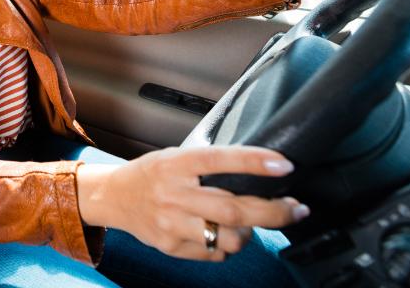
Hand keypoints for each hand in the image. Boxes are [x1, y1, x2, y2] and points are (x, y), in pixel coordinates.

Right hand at [77, 146, 308, 260]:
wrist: (113, 197)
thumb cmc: (150, 174)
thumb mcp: (175, 157)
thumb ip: (208, 163)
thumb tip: (256, 168)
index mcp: (176, 164)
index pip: (220, 160)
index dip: (254, 162)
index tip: (284, 165)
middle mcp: (173, 194)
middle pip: (233, 209)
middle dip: (273, 211)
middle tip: (296, 208)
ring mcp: (172, 224)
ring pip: (228, 238)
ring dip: (250, 233)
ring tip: (251, 224)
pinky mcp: (171, 246)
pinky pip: (214, 253)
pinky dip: (227, 245)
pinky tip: (224, 234)